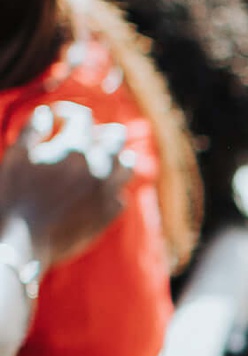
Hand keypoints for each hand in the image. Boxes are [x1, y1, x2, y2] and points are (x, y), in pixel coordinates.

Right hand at [0, 109, 133, 267]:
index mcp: (75, 148)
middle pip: (115, 137)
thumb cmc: (12, 196)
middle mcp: (98, 167)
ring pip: (126, 166)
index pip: (83, 117)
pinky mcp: (107, 216)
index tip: (58, 122)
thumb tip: (46, 114)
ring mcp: (106, 192)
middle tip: (89, 137)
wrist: (21, 241)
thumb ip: (32, 129)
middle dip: (101, 132)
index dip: (68, 115)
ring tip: (103, 161)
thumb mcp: (15, 155)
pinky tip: (99, 193)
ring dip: (116, 159)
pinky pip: (120, 197)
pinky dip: (112, 191)